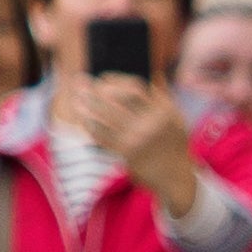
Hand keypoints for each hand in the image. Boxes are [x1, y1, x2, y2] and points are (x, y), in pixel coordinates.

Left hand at [68, 71, 201, 220]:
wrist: (176, 179)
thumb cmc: (174, 144)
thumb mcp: (177, 118)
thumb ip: (163, 96)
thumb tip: (153, 73)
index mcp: (163, 111)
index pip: (135, 88)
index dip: (116, 80)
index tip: (102, 78)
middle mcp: (151, 124)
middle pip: (116, 99)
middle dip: (94, 89)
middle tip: (79, 81)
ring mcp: (138, 139)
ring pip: (105, 118)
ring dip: (87, 107)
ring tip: (75, 99)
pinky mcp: (127, 154)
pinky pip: (103, 137)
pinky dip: (91, 126)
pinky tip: (83, 119)